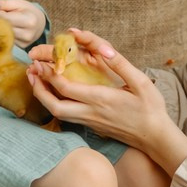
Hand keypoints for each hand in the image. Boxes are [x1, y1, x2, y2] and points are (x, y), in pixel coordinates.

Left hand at [0, 0, 45, 45]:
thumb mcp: (18, 3)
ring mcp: (24, 43)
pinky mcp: (21, 47)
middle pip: (3, 28)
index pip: (5, 18)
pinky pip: (6, 41)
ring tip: (1, 23)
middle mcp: (27, 35)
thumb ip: (5, 3)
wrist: (39, 23)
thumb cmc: (27, 11)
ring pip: (3, 36)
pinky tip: (4, 30)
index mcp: (29, 21)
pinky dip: (2, 35)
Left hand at [27, 29, 186, 175]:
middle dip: (38, 89)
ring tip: (37, 80)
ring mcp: (90, 123)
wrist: (155, 138)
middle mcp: (91, 113)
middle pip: (54, 106)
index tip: (41, 62)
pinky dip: (56, 103)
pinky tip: (55, 93)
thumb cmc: (151, 109)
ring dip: (44, 97)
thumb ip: (120, 64)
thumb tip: (102, 48)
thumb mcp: (141, 82)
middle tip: (31, 72)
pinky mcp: (92, 127)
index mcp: (100, 99)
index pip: (66, 88)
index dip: (49, 75)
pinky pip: (67, 116)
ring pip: (58, 113)